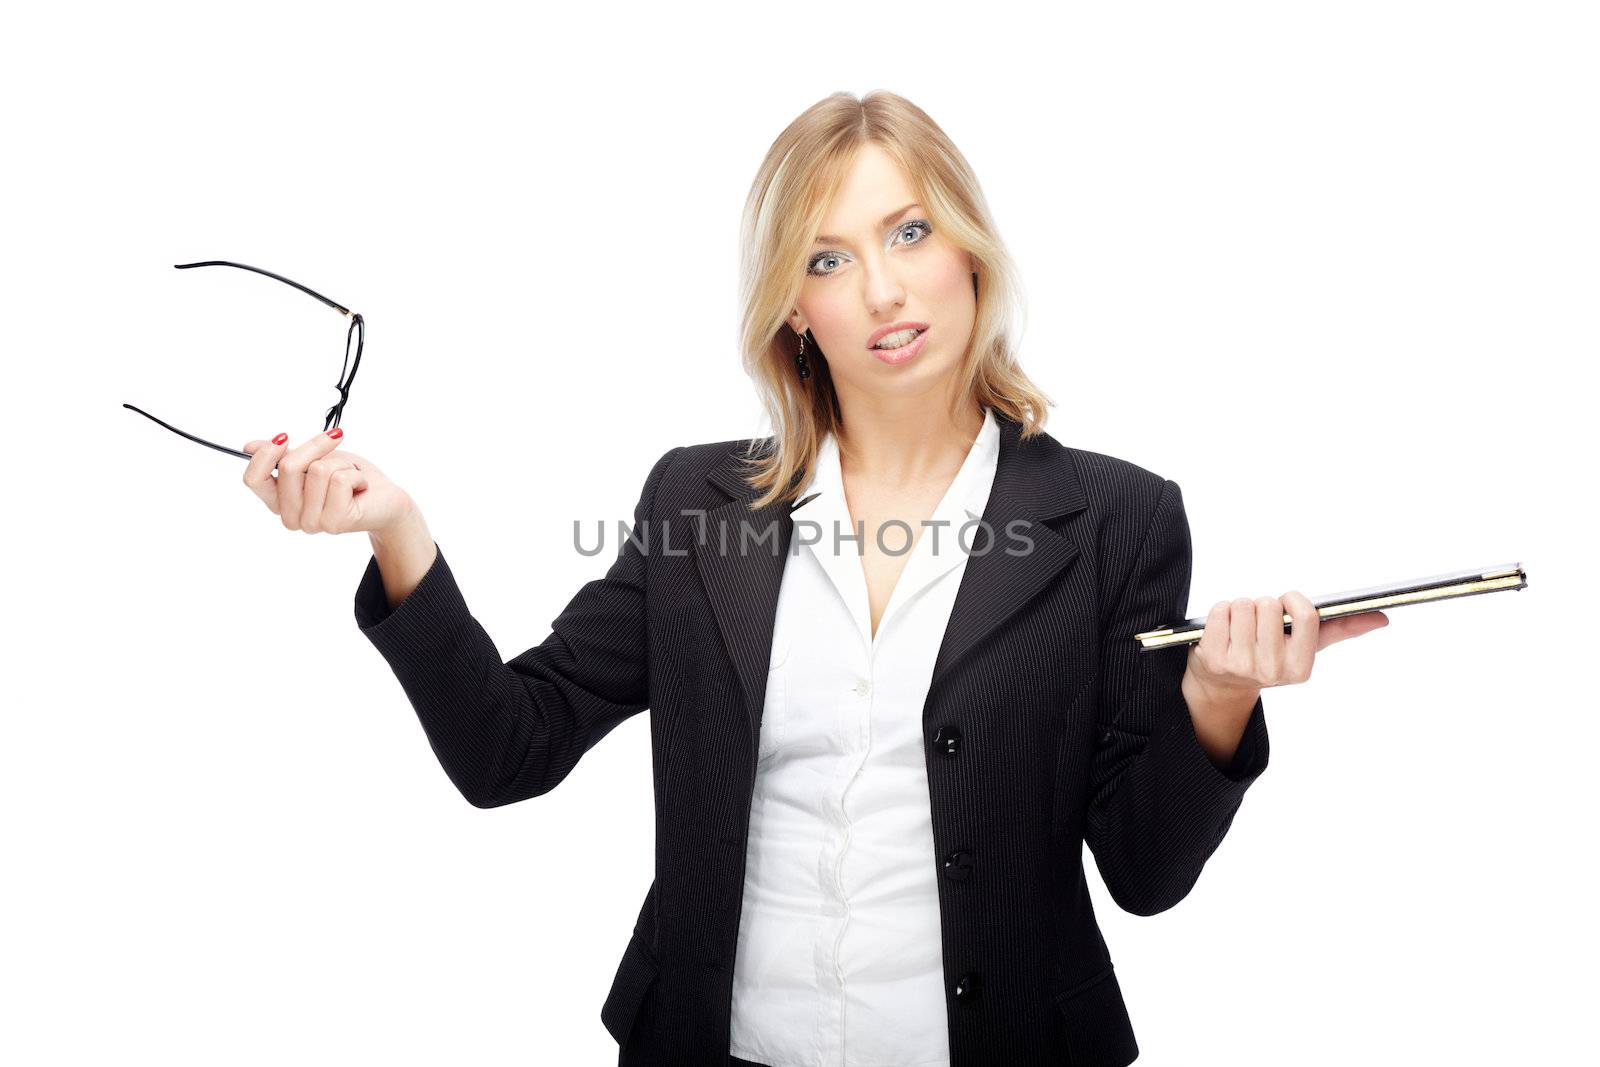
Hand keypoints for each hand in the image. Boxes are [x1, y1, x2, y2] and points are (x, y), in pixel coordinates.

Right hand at [241, 429, 416, 535]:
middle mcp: (290, 517)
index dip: (265, 454)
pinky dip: (355, 474)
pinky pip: (339, 480)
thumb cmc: (349, 477)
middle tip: (335, 441)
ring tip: (350, 475)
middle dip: (316, 446)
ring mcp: (311, 523)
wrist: (385, 498)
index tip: (284, 436)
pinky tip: (360, 487)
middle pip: (288, 467)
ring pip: (317, 471)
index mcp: (278, 501)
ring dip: (341, 463)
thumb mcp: (313, 460)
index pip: (253, 479)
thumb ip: (283, 456)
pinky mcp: (334, 522)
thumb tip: (249, 447)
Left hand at [1185, 592, 1388, 702]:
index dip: (1294, 599)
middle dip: (1263, 605)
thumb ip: (1342, 629)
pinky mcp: (1212, 659)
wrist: (1224, 684)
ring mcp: (1241, 667)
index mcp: (1300, 668)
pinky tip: (1223, 630)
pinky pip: (1219, 611)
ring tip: (1241, 627)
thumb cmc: (1271, 656)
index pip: (1306, 615)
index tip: (1288, 602)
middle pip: (1269, 605)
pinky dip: (1220, 612)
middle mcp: (1272, 671)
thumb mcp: (1307, 646)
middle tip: (1259, 623)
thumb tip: (1382, 618)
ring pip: (1243, 605)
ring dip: (1240, 607)